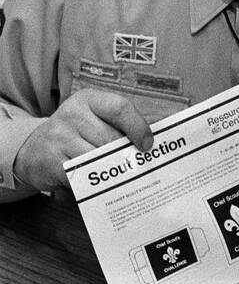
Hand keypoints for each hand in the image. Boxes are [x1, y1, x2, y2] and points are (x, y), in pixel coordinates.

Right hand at [14, 89, 153, 191]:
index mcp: (88, 100)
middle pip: (112, 138)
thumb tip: (161, 128)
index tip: (148, 144)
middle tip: (138, 166)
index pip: (119, 107)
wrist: (32, 150)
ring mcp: (59, 138)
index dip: (138, 126)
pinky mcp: (52, 162)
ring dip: (113, 171)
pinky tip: (100, 184)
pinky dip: (96, 182)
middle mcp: (72, 115)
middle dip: (127, 154)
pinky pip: (84, 176)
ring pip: (100, 159)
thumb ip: (121, 123)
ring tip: (122, 176)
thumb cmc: (74, 133)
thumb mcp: (93, 118)